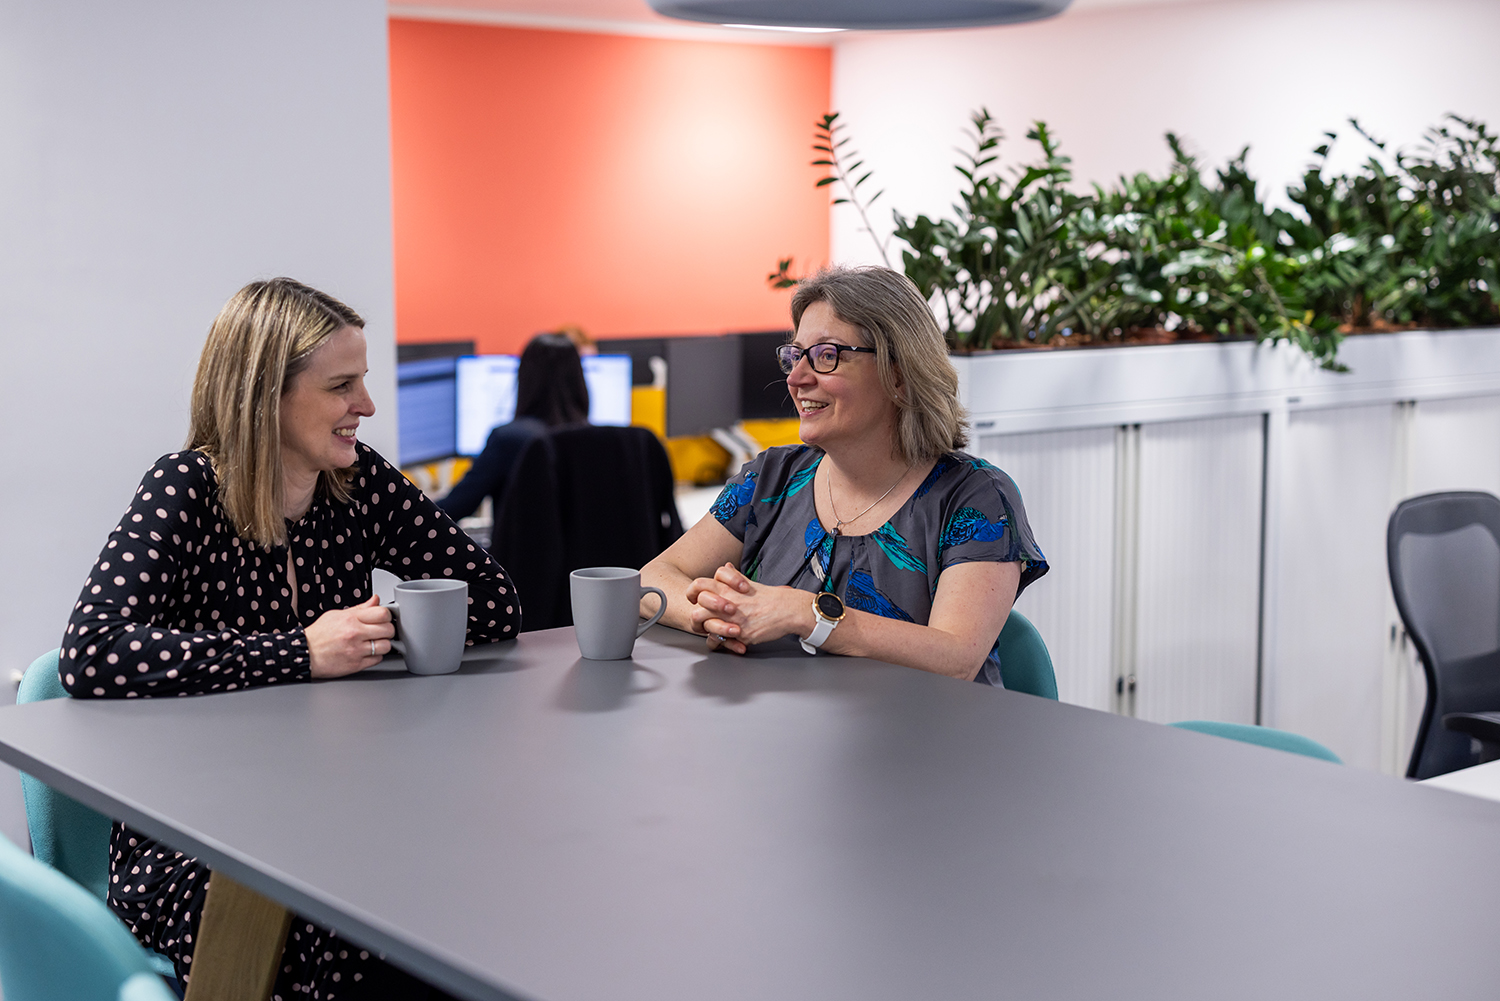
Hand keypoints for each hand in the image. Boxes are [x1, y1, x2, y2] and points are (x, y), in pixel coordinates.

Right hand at [306, 595, 395, 678]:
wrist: (304, 654)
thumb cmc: (319, 635)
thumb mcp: (336, 615)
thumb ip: (359, 608)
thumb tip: (375, 600)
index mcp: (351, 619)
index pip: (383, 613)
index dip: (387, 616)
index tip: (384, 618)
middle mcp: (355, 634)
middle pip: (388, 630)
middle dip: (388, 630)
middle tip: (382, 631)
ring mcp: (356, 650)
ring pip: (386, 646)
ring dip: (383, 644)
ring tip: (375, 642)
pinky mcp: (356, 665)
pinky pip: (378, 659)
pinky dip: (376, 656)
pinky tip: (367, 652)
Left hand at [686, 563, 805, 653]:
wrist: (789, 610)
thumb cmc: (770, 598)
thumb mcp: (750, 583)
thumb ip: (734, 576)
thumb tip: (726, 566)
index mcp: (728, 587)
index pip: (699, 584)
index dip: (692, 592)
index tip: (694, 599)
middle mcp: (727, 601)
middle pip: (697, 603)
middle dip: (695, 611)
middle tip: (700, 618)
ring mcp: (732, 618)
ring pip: (703, 622)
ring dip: (704, 627)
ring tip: (710, 630)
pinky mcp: (740, 633)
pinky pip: (719, 640)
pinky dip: (717, 641)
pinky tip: (722, 640)